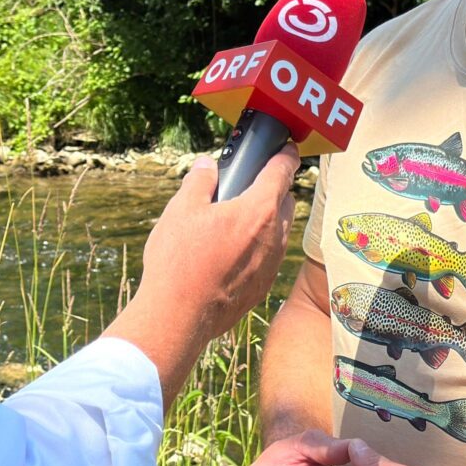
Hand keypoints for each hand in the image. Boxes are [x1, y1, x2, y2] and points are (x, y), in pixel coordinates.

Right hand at [106, 150, 299, 406]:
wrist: (179, 316)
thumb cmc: (180, 260)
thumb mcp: (182, 209)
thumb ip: (200, 181)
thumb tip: (208, 166)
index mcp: (259, 209)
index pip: (282, 171)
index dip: (285, 155)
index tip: (285, 148)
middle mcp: (274, 236)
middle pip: (286, 201)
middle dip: (275, 188)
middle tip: (253, 182)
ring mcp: (271, 265)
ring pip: (280, 231)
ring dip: (268, 219)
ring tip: (240, 217)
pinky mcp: (262, 287)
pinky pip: (269, 256)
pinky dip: (260, 246)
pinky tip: (235, 250)